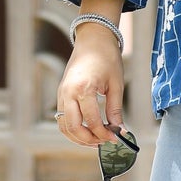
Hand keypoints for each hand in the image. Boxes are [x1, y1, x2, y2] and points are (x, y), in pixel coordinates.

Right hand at [56, 23, 125, 147]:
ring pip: (64, 126)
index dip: (104, 134)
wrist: (93, 38)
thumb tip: (120, 130)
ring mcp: (61, 93)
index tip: (115, 138)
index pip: (92, 121)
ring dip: (78, 137)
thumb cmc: (107, 57)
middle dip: (88, 140)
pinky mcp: (60, 93)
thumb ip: (115, 110)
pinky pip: (62, 118)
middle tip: (104, 142)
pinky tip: (87, 129)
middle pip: (73, 127)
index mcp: (84, 88)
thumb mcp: (116, 84)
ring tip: (96, 139)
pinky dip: (72, 128)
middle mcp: (68, 92)